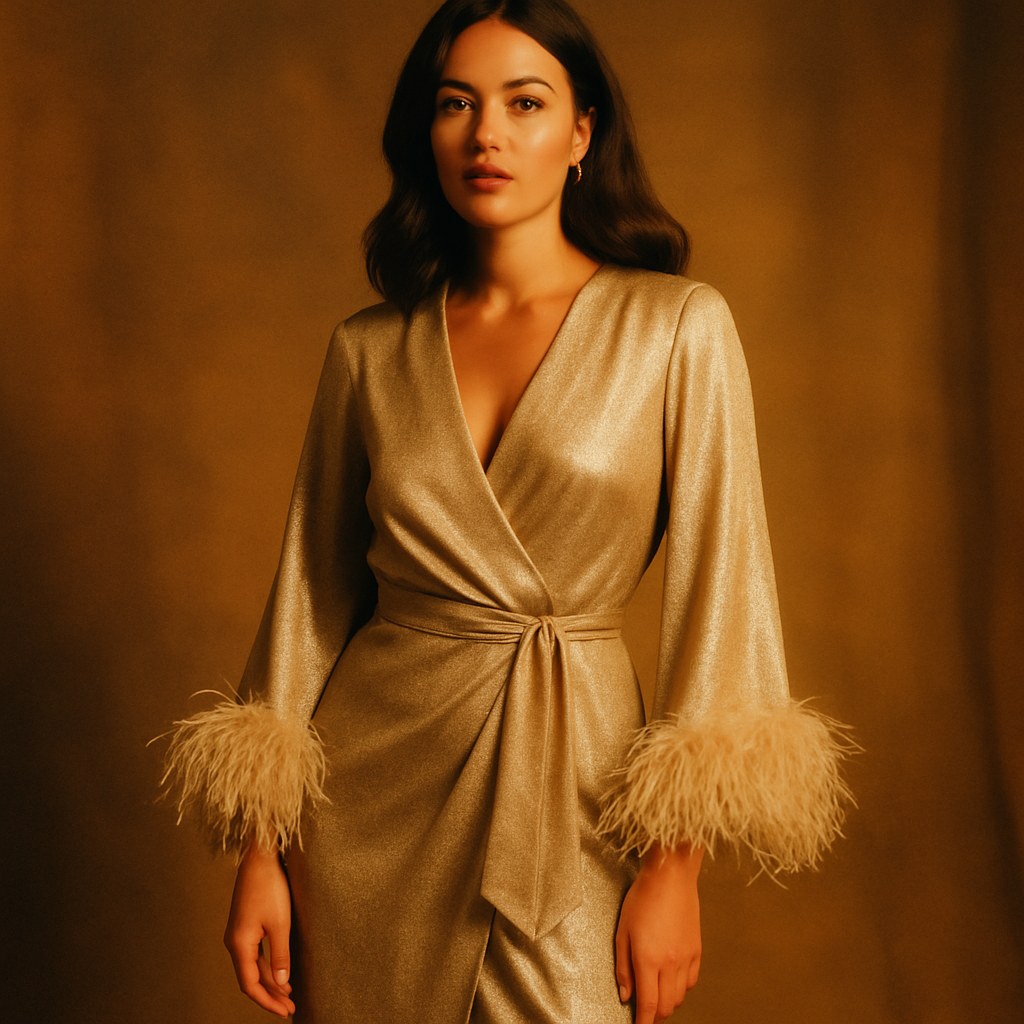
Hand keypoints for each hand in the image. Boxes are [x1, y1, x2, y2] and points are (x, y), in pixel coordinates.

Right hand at [224, 844, 295, 1017]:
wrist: (259, 858)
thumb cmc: (269, 887)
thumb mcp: (280, 923)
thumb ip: (280, 955)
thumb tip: (282, 982)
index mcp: (239, 944)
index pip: (250, 985)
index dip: (267, 1001)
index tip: (285, 1011)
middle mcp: (234, 942)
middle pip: (251, 978)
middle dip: (271, 994)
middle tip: (291, 1007)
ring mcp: (238, 934)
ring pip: (253, 966)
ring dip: (270, 980)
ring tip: (289, 994)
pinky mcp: (245, 925)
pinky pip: (254, 954)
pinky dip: (267, 965)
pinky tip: (280, 970)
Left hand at [615, 843, 702, 1023]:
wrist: (670, 876)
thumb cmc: (644, 896)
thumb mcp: (622, 930)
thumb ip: (623, 966)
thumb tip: (625, 993)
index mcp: (648, 959)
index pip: (649, 1005)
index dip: (644, 1022)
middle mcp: (670, 962)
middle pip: (666, 1006)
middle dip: (655, 1016)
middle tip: (645, 1014)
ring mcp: (686, 957)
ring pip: (680, 997)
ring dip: (668, 1003)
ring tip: (656, 997)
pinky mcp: (697, 950)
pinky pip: (691, 982)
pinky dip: (681, 989)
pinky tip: (672, 981)